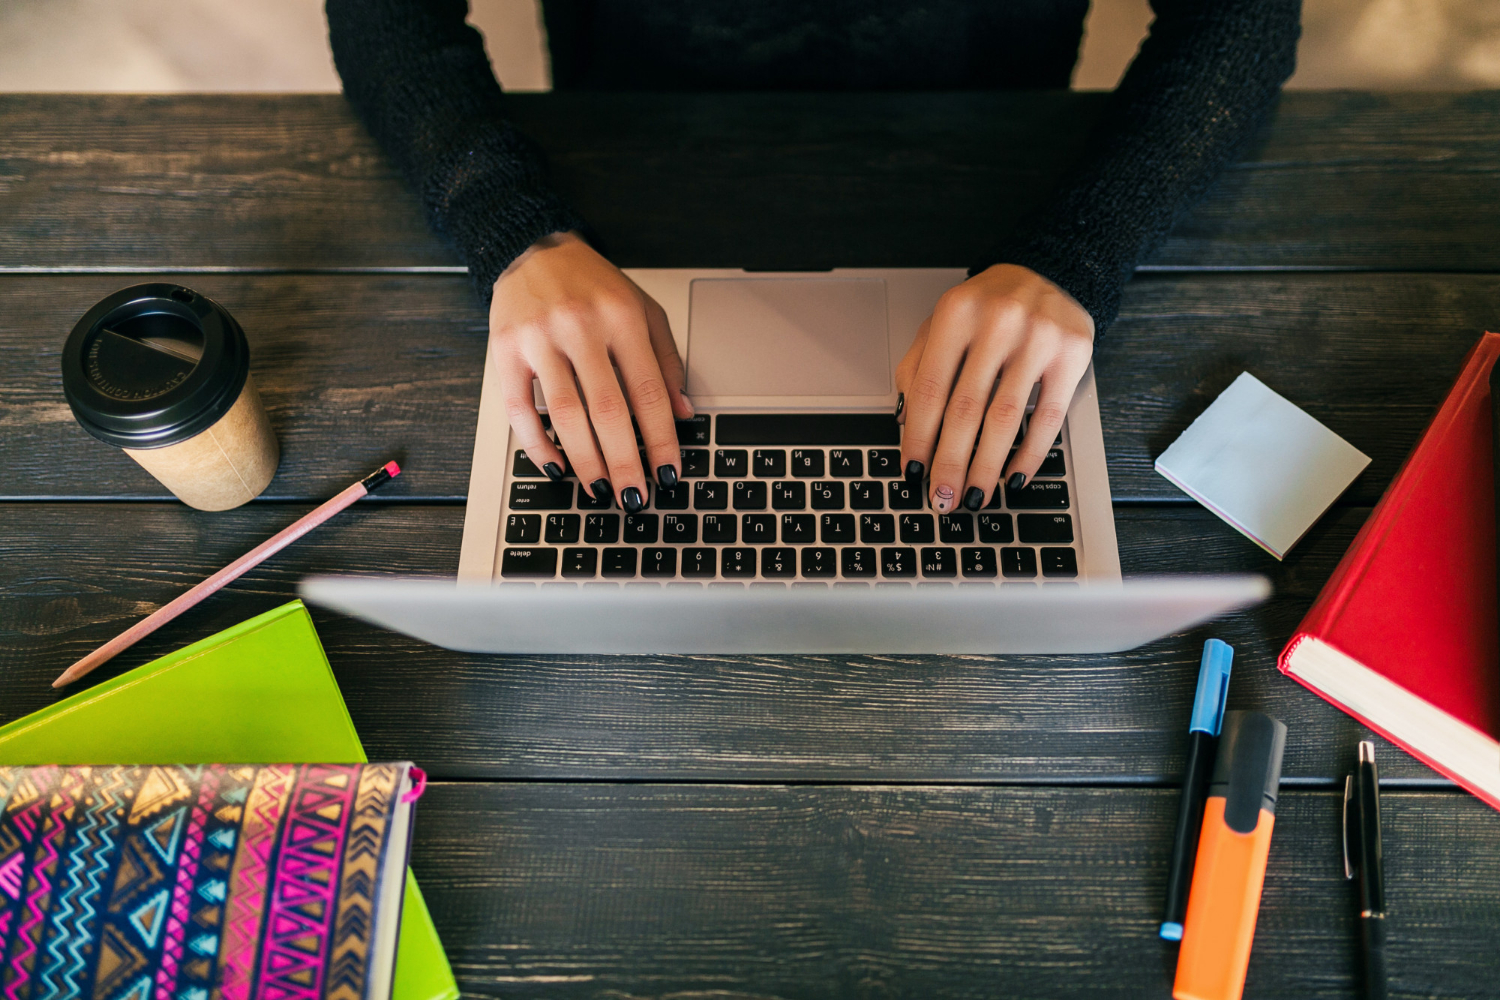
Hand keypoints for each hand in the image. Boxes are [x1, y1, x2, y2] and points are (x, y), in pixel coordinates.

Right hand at [489, 232, 692, 510]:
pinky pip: (520, 410)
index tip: (668, 473)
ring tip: (600, 489)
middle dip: (625, 461)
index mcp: (622, 317)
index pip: (649, 391)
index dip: (660, 439)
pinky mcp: (506, 351)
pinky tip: (557, 467)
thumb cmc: (593, 286)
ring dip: (585, 461)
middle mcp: (581, 326)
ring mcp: (540, 339)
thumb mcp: (643, 311)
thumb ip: (666, 360)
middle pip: (608, 410)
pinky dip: (538, 445)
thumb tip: (682, 414)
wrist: (533, 249)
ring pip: (565, 415)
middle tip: (634, 496)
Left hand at [896, 264, 1094, 512]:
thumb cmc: (987, 306)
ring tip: (974, 496)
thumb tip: (906, 426)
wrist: (1049, 271)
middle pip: (966, 410)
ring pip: (1005, 419)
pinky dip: (1029, 454)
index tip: (913, 471)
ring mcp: (1038, 338)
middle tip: (942, 498)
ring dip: (986, 467)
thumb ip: (918, 368)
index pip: (930, 389)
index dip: (919, 437)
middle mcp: (997, 323)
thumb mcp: (943, 324)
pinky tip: (1013, 476)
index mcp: (956, 314)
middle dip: (950, 463)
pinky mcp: (1071, 355)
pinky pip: (1048, 417)